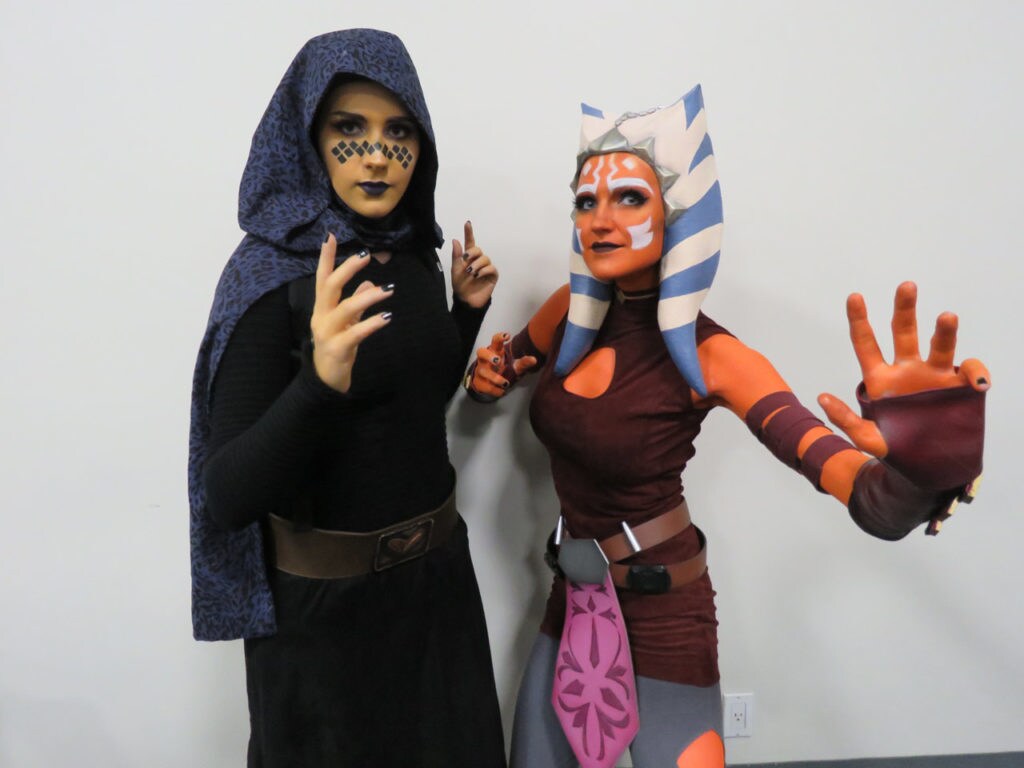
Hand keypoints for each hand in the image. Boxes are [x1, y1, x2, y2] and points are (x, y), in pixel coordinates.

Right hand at [310, 234, 393, 392]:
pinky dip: (372, 323)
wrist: (326, 381)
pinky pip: (356, 333)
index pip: (322, 278)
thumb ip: (355, 303)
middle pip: (330, 287)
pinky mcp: (337, 349)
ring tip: (388, 289)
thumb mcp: (346, 323)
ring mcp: (327, 333)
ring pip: (345, 309)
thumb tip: (368, 283)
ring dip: (367, 297)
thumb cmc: (337, 347)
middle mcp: (321, 317)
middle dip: (347, 269)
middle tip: (365, 255)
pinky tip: (387, 317)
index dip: (325, 258)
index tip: (330, 236)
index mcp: (322, 308)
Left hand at [451, 220, 497, 307]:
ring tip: (471, 273)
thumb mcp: (455, 270)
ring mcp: (486, 268)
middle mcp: (478, 261)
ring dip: (476, 264)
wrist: (466, 300)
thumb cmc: (460, 286)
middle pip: (478, 249)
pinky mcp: (492, 275)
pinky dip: (483, 270)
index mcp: (468, 258)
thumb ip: (456, 256)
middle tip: (465, 259)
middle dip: (472, 252)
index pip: (470, 243)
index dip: (469, 233)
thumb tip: (456, 240)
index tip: (467, 223)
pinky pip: (491, 268)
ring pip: (485, 258)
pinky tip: (477, 276)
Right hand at [469, 332, 536, 397]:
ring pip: (482, 371)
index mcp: (495, 352)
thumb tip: (534, 359)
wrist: (490, 383)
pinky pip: (485, 386)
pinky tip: (502, 391)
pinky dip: (495, 390)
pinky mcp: (479, 382)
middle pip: (481, 352)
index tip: (507, 336)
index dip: (499, 337)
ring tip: (506, 383)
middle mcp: (485, 360)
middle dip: (489, 356)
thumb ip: (524, 362)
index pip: (495, 341)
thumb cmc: (503, 369)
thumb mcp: (515, 365)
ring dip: (494, 378)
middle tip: (498, 361)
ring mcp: (480, 371)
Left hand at [818, 281, 989, 455]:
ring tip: (947, 317)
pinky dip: (976, 373)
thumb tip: (821, 397)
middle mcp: (907, 370)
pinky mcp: (959, 388)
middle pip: (904, 332)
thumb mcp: (866, 438)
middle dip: (905, 308)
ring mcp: (934, 376)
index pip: (866, 343)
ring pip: (940, 346)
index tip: (854, 296)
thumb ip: (845, 419)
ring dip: (944, 331)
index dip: (859, 320)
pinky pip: (971, 372)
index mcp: (879, 379)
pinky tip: (977, 383)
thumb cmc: (894, 449)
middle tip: (906, 285)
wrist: (927, 466)